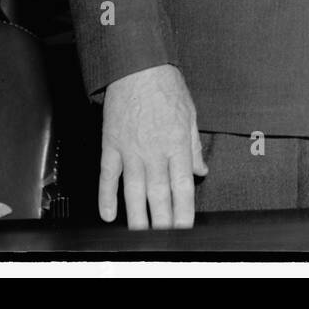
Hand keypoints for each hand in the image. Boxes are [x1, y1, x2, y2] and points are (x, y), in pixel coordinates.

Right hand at [99, 64, 208, 228]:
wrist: (137, 65)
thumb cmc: (165, 84)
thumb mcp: (191, 113)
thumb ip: (195, 145)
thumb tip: (201, 170)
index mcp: (178, 143)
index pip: (183, 187)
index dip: (184, 213)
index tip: (186, 230)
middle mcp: (154, 151)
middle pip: (159, 196)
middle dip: (163, 223)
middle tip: (165, 243)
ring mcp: (131, 150)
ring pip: (134, 192)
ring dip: (138, 218)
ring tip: (141, 237)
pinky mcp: (111, 145)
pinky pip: (108, 177)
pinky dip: (107, 197)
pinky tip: (109, 215)